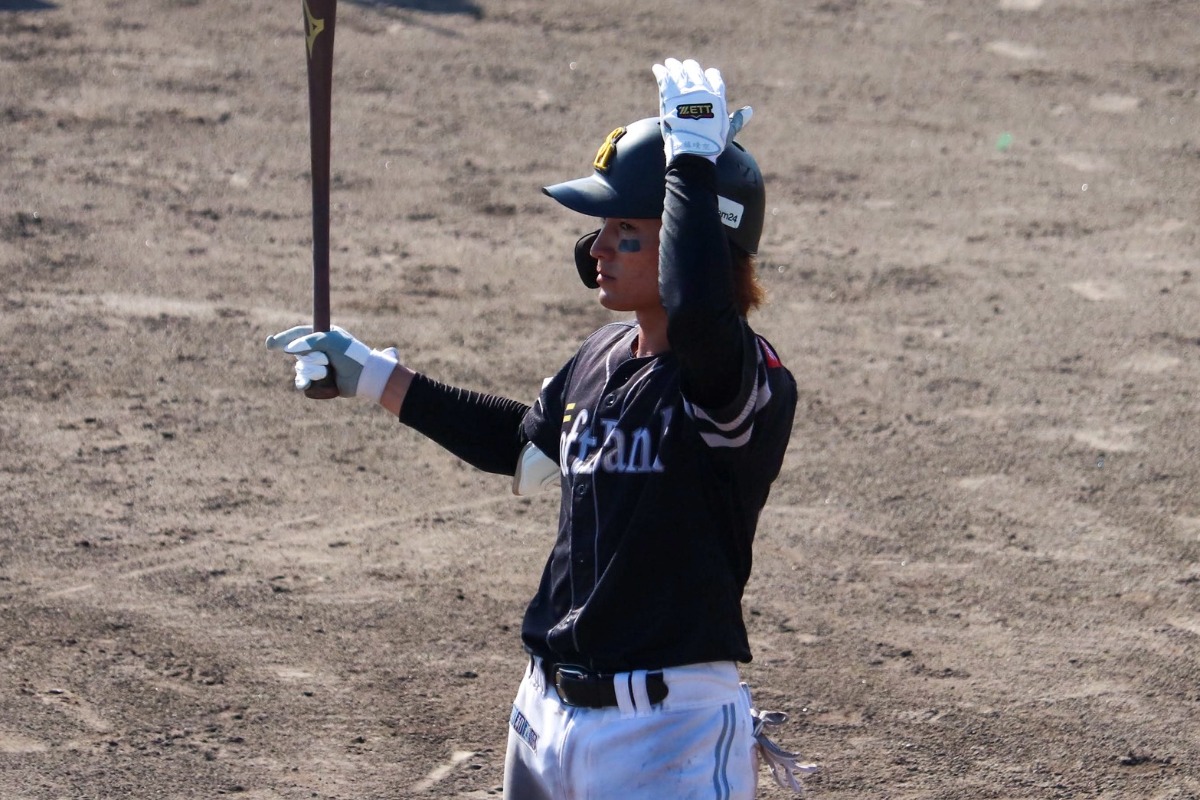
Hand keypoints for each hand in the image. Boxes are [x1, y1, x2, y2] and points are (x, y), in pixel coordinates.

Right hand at [265, 324, 397, 402]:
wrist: (365, 376)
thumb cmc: (351, 354)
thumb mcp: (330, 341)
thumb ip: (308, 341)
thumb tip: (288, 348)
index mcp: (321, 336)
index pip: (297, 334)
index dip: (283, 338)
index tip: (271, 343)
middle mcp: (318, 350)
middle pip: (297, 354)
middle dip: (310, 358)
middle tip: (327, 360)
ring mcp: (317, 366)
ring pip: (300, 369)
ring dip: (314, 371)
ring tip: (329, 371)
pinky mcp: (319, 381)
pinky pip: (303, 383)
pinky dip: (305, 383)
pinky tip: (307, 384)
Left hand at [652, 57, 729, 162]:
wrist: (692, 149)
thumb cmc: (712, 145)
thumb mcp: (728, 131)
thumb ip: (737, 119)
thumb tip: (749, 110)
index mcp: (717, 96)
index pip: (714, 77)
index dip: (710, 74)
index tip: (706, 73)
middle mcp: (702, 89)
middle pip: (695, 71)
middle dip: (690, 67)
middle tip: (685, 65)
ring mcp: (685, 91)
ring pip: (679, 71)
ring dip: (674, 66)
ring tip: (670, 62)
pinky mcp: (669, 95)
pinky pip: (664, 77)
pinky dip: (661, 71)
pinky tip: (657, 68)